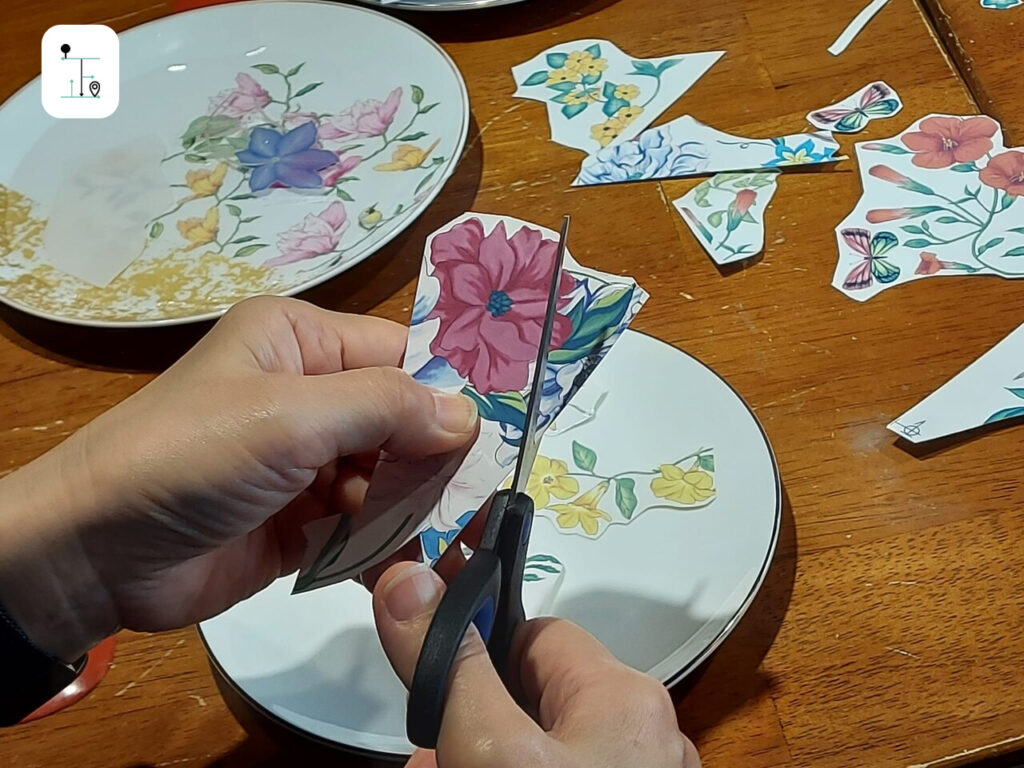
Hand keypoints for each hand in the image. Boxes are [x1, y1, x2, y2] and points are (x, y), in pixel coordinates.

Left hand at [0, 297, 477, 661]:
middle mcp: (308, 395)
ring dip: (411, 510)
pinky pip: (364, 528)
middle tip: (467, 501)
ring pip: (390, 479)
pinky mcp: (302, 523)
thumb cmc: (191, 458)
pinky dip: (384, 548)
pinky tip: (402, 569)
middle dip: (432, 461)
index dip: (446, 392)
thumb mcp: (290, 417)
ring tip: (434, 540)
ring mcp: (306, 463)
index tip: (495, 436)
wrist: (96, 554)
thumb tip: (469, 414)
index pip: (399, 355)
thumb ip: (385, 408)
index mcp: (300, 343)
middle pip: (402, 421)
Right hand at [372, 562, 701, 767]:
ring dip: (483, 753)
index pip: (539, 636)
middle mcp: (646, 737)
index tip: (429, 670)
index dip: (478, 647)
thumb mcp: (493, 750)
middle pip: (534, 699)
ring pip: (544, 748)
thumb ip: (449, 667)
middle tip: (422, 748)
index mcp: (626, 697)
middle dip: (470, 716)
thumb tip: (406, 579)